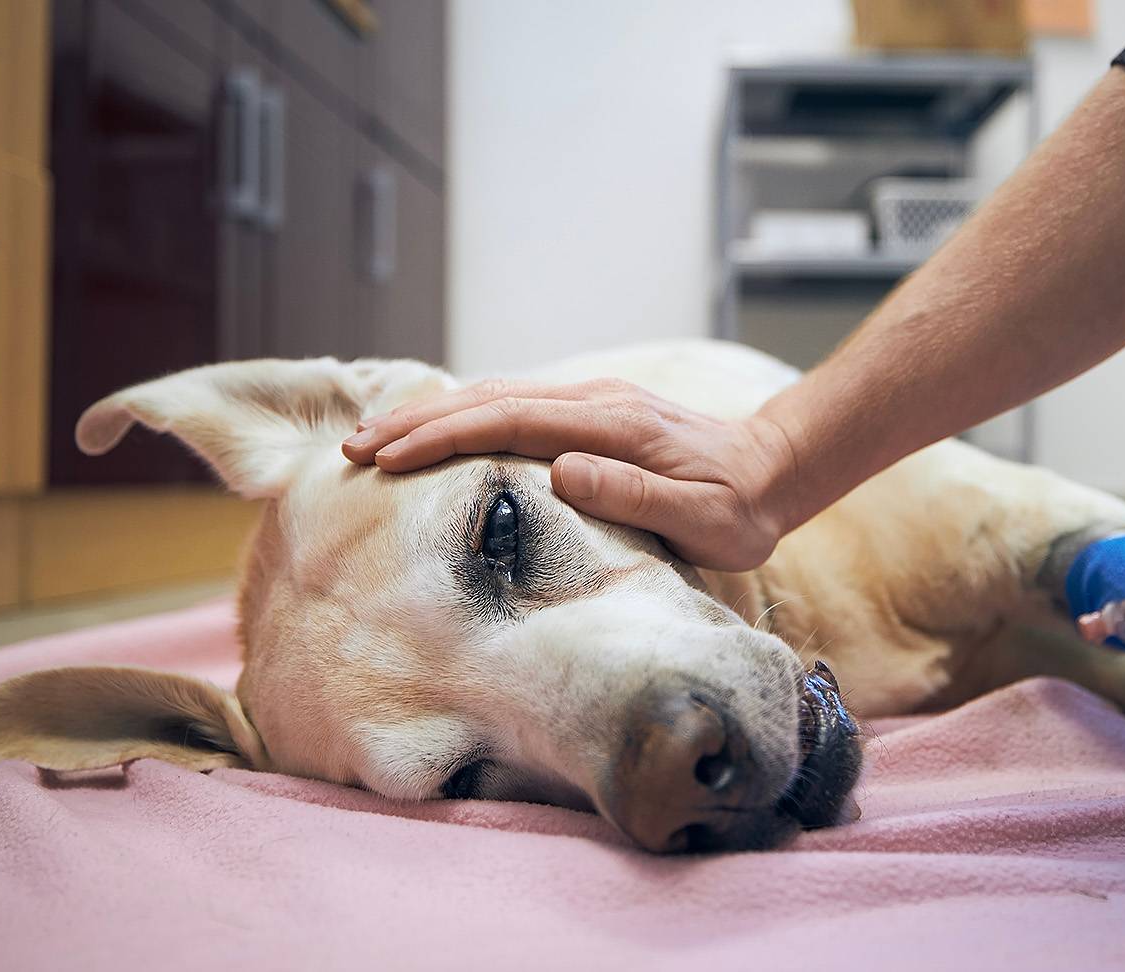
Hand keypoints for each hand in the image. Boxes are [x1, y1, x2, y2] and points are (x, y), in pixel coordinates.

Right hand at [341, 378, 799, 570]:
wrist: (774, 469)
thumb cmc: (740, 509)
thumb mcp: (704, 519)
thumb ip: (636, 493)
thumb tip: (562, 470)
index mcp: (613, 425)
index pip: (510, 422)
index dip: (444, 437)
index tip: (389, 458)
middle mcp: (594, 400)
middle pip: (488, 399)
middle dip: (415, 421)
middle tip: (351, 446)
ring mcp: (590, 400)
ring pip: (494, 396)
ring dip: (430, 415)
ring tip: (372, 439)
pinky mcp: (588, 411)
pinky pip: (512, 404)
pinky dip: (462, 414)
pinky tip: (430, 429)